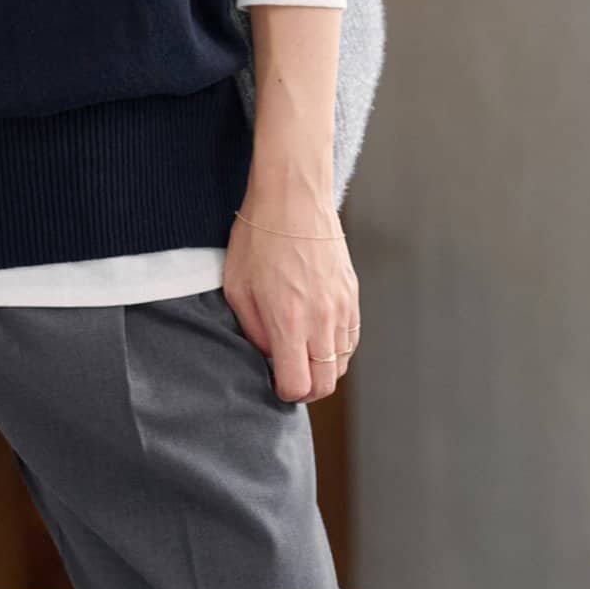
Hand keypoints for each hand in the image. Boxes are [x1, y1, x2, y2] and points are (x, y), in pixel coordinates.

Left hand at [223, 198, 359, 403]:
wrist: (292, 197)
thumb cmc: (258, 238)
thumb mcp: (237, 287)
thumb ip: (253, 331)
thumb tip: (268, 356)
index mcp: (289, 321)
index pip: (298, 387)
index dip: (284, 391)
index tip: (273, 379)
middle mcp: (322, 320)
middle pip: (326, 384)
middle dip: (306, 387)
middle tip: (287, 372)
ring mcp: (342, 307)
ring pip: (341, 363)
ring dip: (321, 365)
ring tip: (300, 347)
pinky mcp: (352, 294)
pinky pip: (351, 338)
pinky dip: (337, 345)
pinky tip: (317, 331)